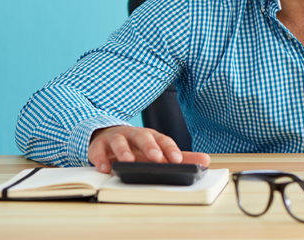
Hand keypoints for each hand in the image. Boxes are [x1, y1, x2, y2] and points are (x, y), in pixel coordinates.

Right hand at [88, 125, 210, 173]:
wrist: (106, 137)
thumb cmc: (136, 147)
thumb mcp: (157, 151)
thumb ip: (179, 158)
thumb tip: (205, 161)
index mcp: (151, 136)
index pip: (163, 140)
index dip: (170, 149)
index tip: (177, 160)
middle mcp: (134, 135)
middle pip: (143, 136)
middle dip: (150, 147)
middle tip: (156, 158)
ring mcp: (115, 138)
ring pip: (120, 141)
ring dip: (123, 151)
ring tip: (127, 162)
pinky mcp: (98, 145)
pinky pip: (97, 150)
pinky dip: (100, 159)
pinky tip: (104, 168)